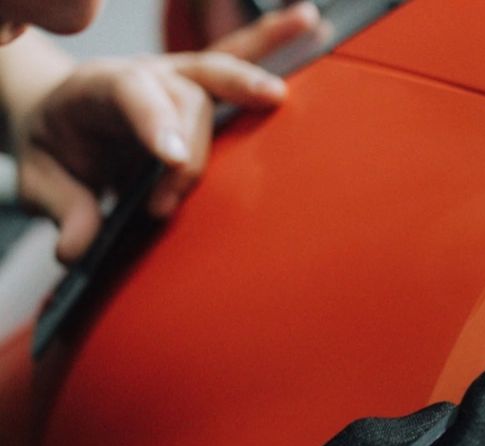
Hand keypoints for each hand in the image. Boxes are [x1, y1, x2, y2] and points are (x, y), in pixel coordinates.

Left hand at [14, 2, 319, 263]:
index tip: (172, 162)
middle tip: (179, 188)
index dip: (155, 124)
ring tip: (276, 94)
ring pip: (217, 68)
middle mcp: (143, 73)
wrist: (62, 121)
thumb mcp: (43, 179)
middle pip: (184, 93)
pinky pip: (240, 54)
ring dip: (248, 81)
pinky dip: (273, 41)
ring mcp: (176, 75)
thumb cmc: (58, 148)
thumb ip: (64, 210)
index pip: (131, 94)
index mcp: (98, 88)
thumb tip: (78, 248)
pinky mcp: (201, 85)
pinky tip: (309, 25)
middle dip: (194, 144)